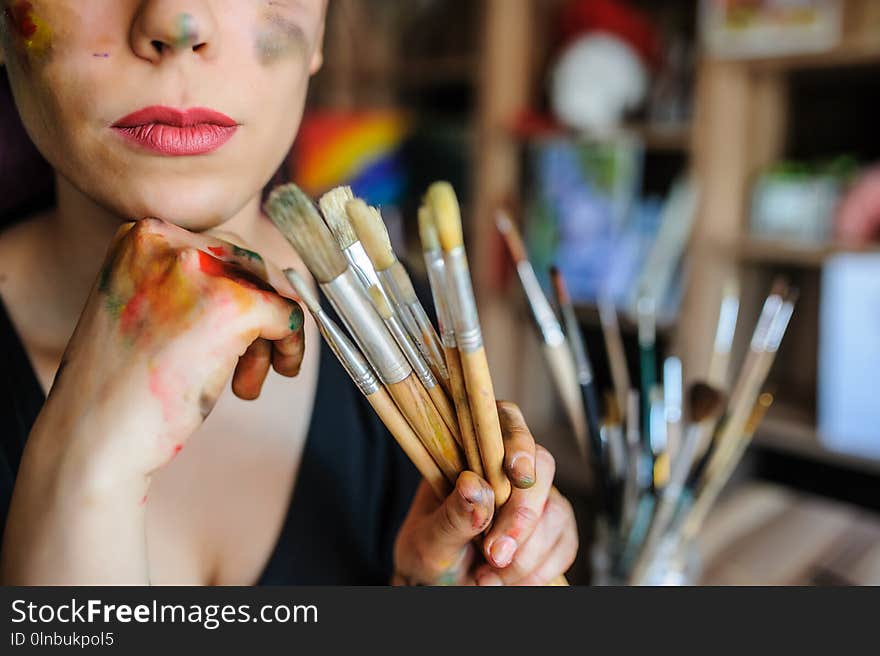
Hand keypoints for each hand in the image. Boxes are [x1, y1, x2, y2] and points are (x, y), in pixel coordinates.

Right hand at [37, 217, 304, 479]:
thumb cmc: (120, 389)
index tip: (234, 336)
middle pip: (249, 265)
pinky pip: (288, 314)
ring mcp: (199, 270)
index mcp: (140, 236)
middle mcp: (167, 241)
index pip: (219, 249)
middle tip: (249, 367)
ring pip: (271, 288)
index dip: (238, 295)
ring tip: (247, 383)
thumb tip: (274, 275)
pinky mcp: (231, 305)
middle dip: (258, 315)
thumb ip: (191, 284)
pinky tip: (279, 372)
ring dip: (270, 337)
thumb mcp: (146, 310)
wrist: (92, 439)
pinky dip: (291, 346)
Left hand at [392, 402, 577, 584]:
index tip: (517, 474)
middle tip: (495, 555)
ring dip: (528, 553)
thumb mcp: (427, 541)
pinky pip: (564, 544)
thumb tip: (475, 485)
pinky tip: (508, 582)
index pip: (503, 422)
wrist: (438, 588)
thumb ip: (452, 516)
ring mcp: (534, 500)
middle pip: (541, 467)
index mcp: (469, 455)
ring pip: (556, 511)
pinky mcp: (551, 531)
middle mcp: (507, 471)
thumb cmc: (427, 556)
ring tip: (487, 578)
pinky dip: (540, 569)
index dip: (518, 441)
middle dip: (523, 515)